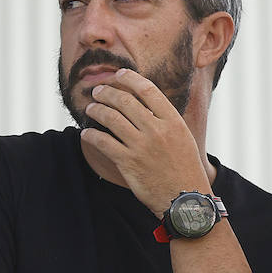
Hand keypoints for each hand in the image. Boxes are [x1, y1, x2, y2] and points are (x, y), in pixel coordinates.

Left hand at [79, 69, 210, 214]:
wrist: (185, 198)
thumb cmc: (184, 167)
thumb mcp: (182, 138)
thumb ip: (164, 120)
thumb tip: (143, 102)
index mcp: (173, 121)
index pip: (147, 89)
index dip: (130, 78)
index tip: (119, 74)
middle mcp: (157, 131)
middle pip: (125, 101)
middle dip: (106, 92)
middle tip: (98, 92)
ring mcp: (141, 146)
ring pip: (110, 118)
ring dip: (96, 110)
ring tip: (91, 109)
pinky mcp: (128, 162)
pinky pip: (102, 142)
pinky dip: (91, 135)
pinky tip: (87, 134)